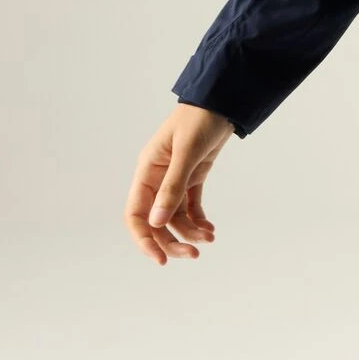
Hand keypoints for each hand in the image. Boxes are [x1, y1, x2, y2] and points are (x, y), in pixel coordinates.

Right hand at [124, 103, 233, 264]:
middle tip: (193, 254)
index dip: (144, 239)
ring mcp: (176, 179)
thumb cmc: (199, 119)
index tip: (160, 258)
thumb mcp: (187, 152)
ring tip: (209, 239)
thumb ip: (172, 187)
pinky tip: (209, 230)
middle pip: (157, 221)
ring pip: (176, 216)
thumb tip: (157, 221)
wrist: (222, 101)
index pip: (136, 214)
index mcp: (147, 171)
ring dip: (190, 231)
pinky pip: (191, 206)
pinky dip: (199, 220)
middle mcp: (157, 179)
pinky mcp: (194, 176)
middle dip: (172, 240)